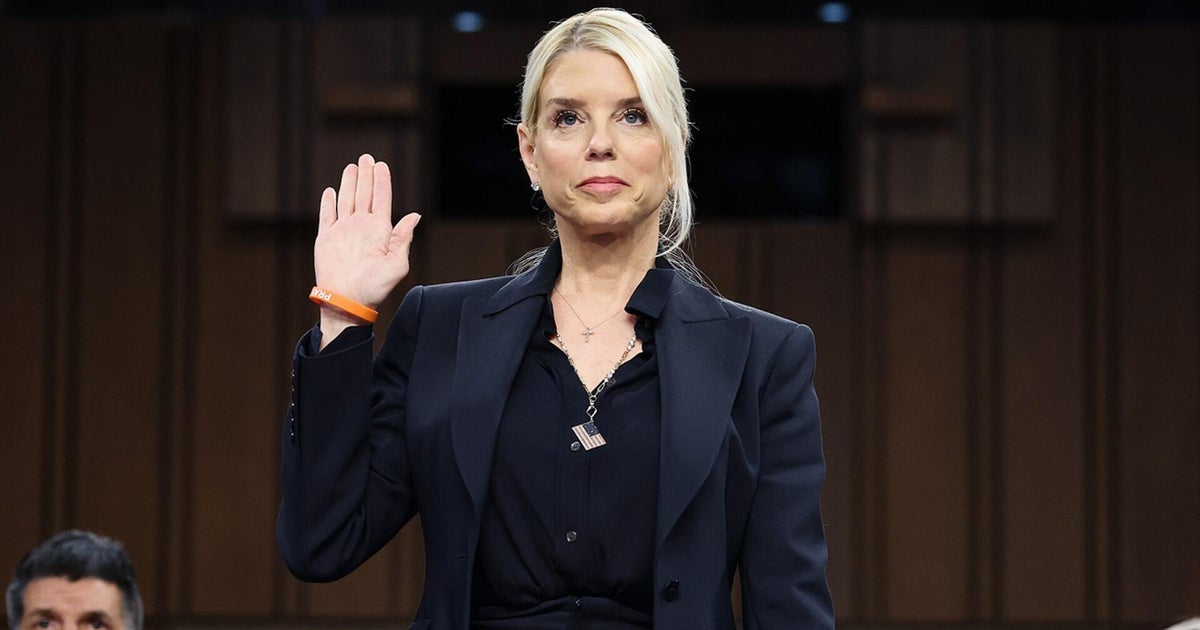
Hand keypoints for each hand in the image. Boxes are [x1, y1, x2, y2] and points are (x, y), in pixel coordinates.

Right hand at [314, 154, 420, 331]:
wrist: (348, 302)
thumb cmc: (374, 288)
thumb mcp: (397, 264)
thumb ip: (403, 238)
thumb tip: (414, 216)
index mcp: (380, 231)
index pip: (381, 199)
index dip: (382, 181)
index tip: (382, 165)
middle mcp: (362, 227)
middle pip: (364, 194)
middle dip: (366, 175)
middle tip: (367, 157)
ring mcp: (344, 231)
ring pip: (347, 200)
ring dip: (349, 183)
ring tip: (353, 166)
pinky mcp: (327, 238)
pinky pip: (327, 216)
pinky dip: (329, 202)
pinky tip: (331, 191)